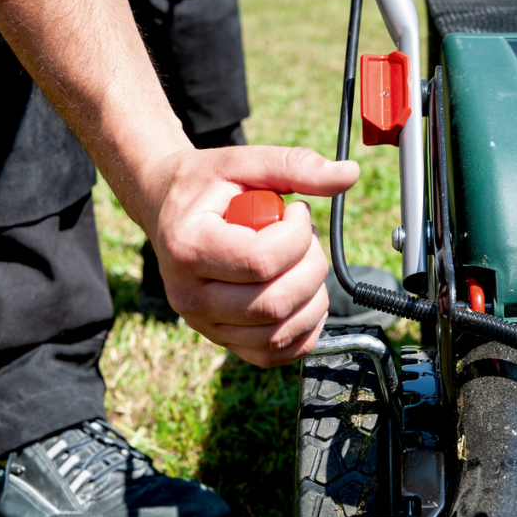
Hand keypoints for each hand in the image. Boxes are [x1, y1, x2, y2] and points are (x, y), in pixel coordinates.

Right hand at [149, 144, 359, 366]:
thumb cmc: (205, 186)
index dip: (298, 235)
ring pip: (279, 334)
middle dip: (311, 267)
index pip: (261, 261)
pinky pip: (274, 353)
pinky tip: (304, 296)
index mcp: (188, 248)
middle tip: (305, 240)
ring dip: (313, 298)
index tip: (297, 211)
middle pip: (274, 303)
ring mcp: (205, 325)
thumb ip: (294, 165)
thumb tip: (349, 173)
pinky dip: (304, 330)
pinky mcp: (222, 341)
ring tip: (303, 265)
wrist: (167, 209)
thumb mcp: (243, 162)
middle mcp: (190, 296)